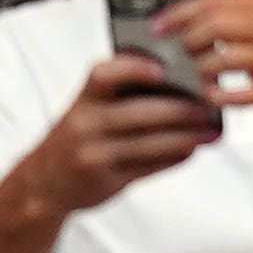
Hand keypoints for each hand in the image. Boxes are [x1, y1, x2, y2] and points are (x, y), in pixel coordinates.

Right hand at [30, 54, 221, 213]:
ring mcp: (96, 156)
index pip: (105, 75)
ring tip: (209, 131)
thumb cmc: (76, 135)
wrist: (43, 183)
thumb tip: (173, 77)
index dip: (134, 68)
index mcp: (83, 100)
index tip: (163, 68)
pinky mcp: (107, 182)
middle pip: (140, 114)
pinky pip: (148, 168)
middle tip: (209, 105)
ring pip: (150, 144)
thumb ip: (119, 92)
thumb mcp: (86, 107)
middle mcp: (86, 126)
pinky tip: (192, 150)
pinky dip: (174, 158)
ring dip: (186, 137)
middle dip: (180, 109)